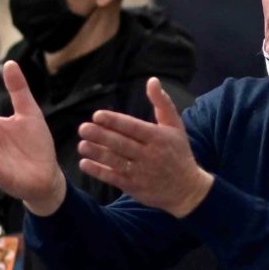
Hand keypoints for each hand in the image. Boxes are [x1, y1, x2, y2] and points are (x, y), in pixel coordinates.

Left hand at [77, 77, 212, 217]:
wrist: (187, 189)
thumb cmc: (178, 153)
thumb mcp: (175, 127)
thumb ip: (162, 103)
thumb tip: (152, 80)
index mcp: (158, 138)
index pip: (133, 127)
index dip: (114, 121)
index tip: (97, 115)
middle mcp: (150, 155)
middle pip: (122, 144)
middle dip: (101, 136)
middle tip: (83, 128)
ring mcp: (141, 173)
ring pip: (116, 161)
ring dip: (97, 153)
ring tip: (82, 145)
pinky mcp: (135, 187)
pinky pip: (114, 178)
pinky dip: (99, 171)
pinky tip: (85, 163)